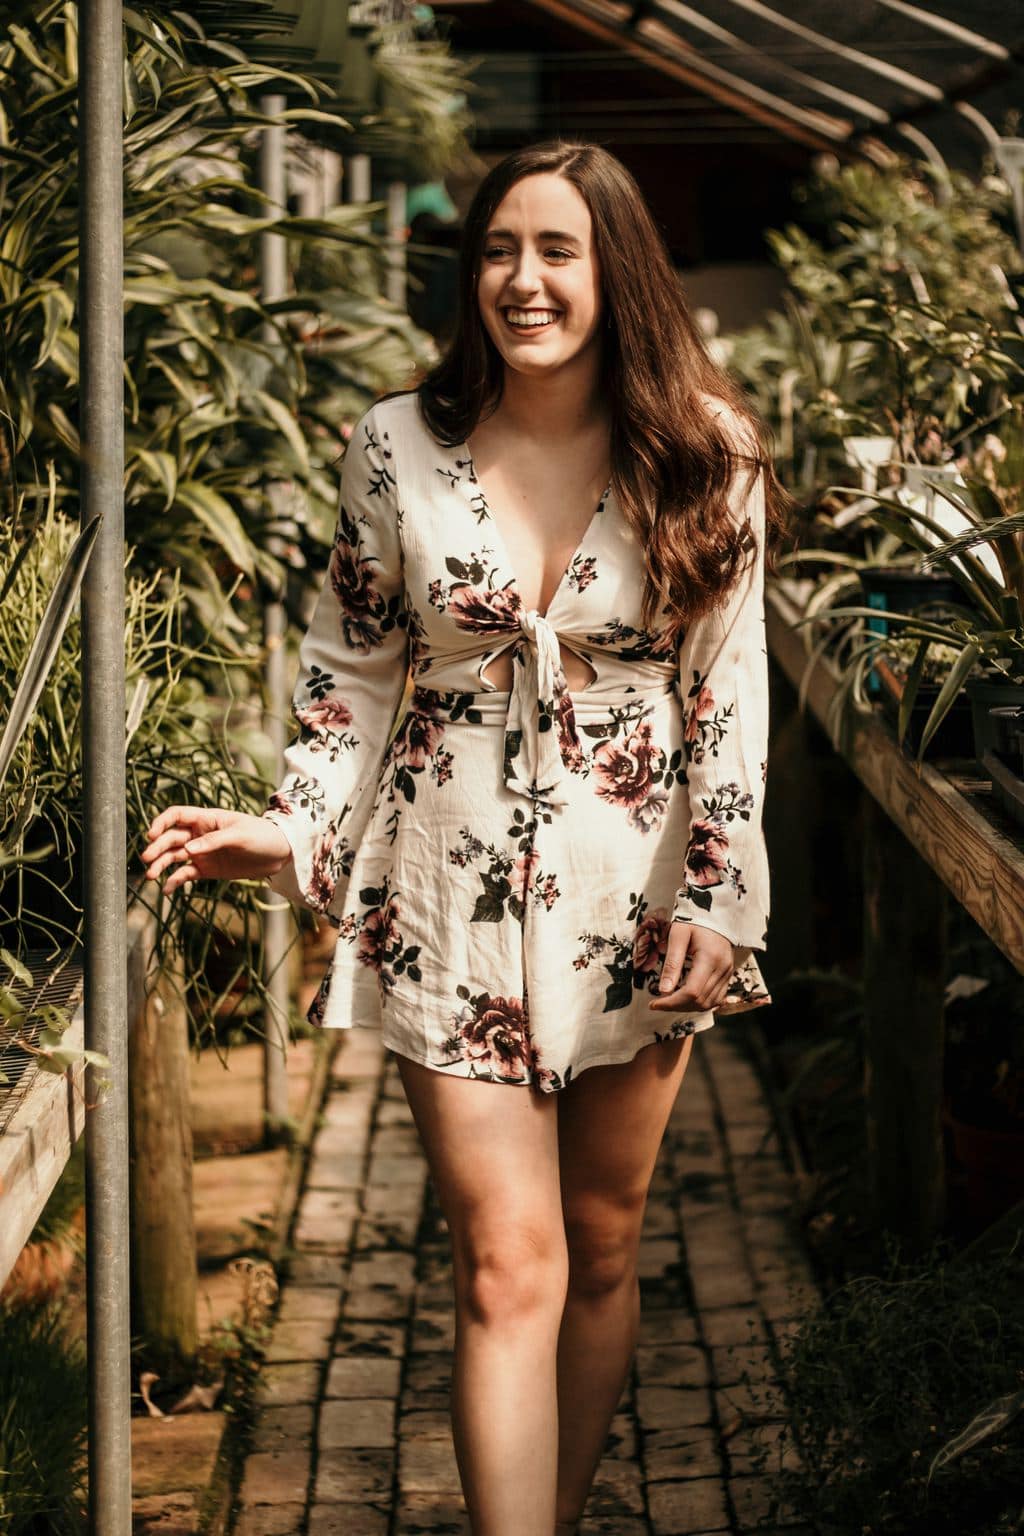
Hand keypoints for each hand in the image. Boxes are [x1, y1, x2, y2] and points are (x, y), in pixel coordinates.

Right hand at [141, 806, 291, 893]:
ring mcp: (201, 853)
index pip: (177, 815)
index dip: (162, 823)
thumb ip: (214, 842)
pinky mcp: (206, 869)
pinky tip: (166, 890)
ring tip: (151, 877)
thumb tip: (188, 850)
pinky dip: (174, 881)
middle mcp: (199, 835)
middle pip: (171, 838)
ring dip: (160, 865)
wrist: (279, 854)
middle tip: (147, 859)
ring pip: (174, 857)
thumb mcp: (239, 836)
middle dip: (157, 848)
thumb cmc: (261, 836)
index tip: (152, 835)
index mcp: (207, 819)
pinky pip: (185, 875)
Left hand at [649, 922, 734, 1013]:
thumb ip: (672, 963)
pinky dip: (699, 1002)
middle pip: (699, 1001)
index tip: (653, 1003)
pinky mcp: (728, 975)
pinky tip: (684, 997)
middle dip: (676, 1006)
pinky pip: (715, 998)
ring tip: (669, 1000)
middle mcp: (723, 969)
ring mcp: (728, 973)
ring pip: (708, 1003)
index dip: (671, 1002)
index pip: (691, 992)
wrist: (715, 911)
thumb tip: (663, 991)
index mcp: (710, 958)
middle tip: (658, 1002)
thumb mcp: (678, 936)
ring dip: (687, 1006)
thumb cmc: (693, 920)